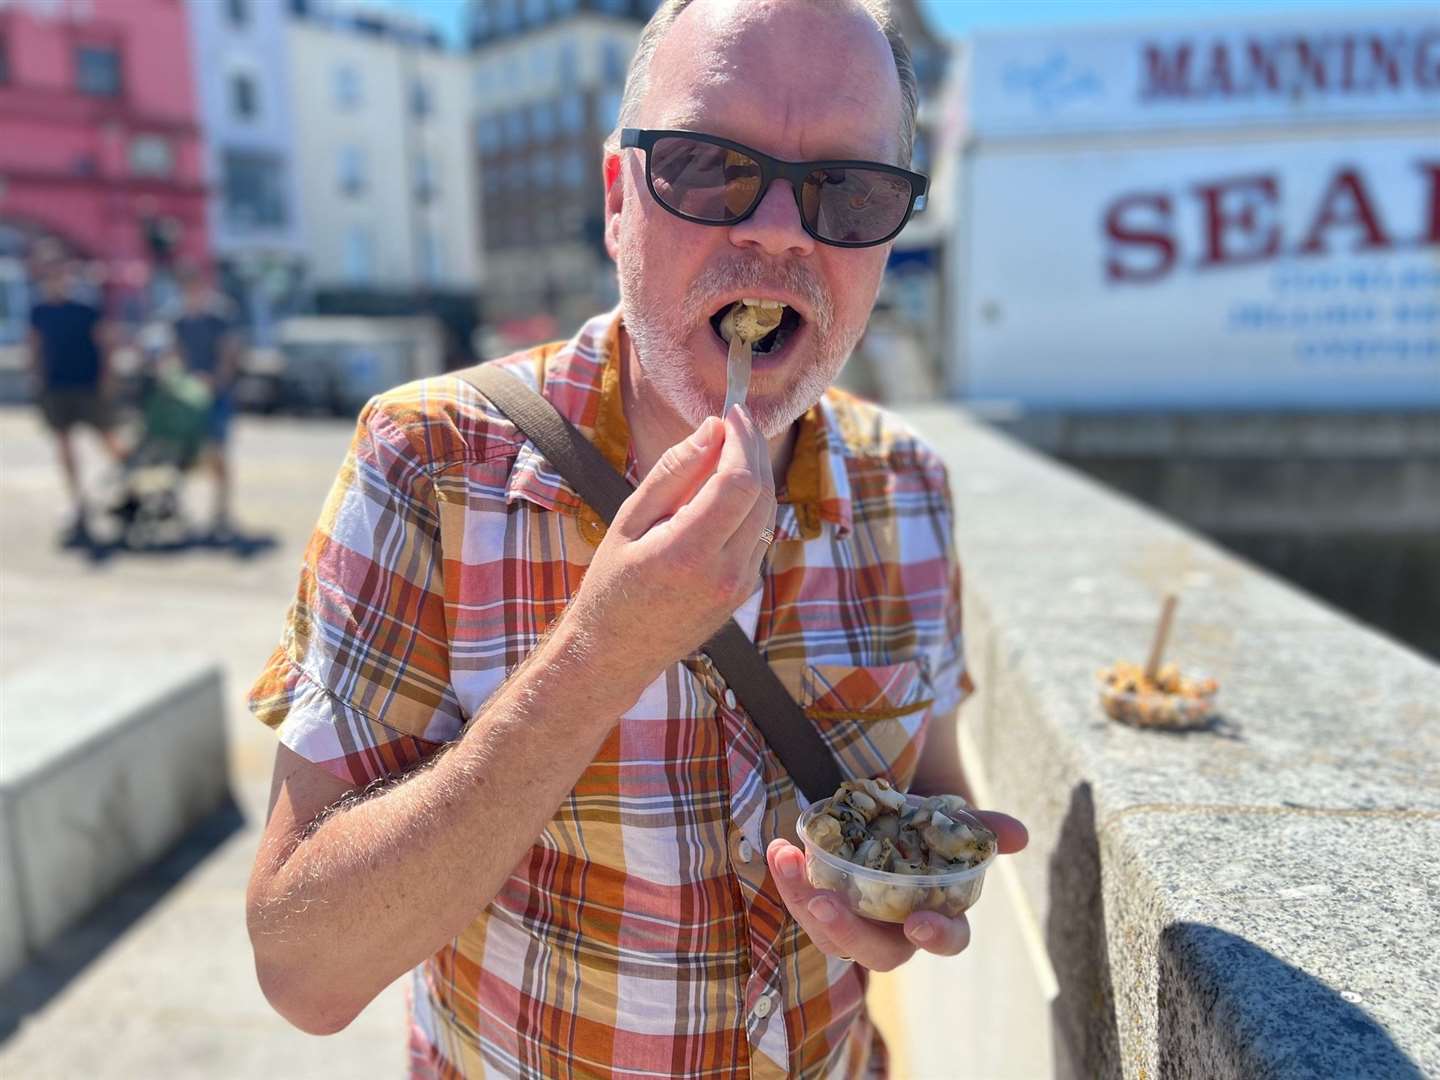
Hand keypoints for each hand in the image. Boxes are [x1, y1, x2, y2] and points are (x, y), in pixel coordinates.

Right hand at [562, 404, 775, 705]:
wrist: (616, 652)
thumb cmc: (611, 584)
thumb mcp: (629, 519)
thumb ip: (674, 472)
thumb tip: (712, 428)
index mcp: (688, 553)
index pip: (739, 483)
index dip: (743, 440)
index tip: (732, 413)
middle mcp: (725, 573)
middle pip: (761, 494)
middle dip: (753, 449)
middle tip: (735, 421)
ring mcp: (741, 586)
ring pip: (766, 513)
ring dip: (754, 474)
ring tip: (727, 448)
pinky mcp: (745, 591)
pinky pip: (759, 534)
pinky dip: (748, 504)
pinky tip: (723, 491)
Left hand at [766, 810, 1028, 970]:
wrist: (882, 816)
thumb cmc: (922, 828)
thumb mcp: (948, 821)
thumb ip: (980, 826)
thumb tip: (1019, 834)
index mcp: (937, 915)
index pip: (947, 939)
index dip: (937, 935)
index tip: (919, 921)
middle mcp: (895, 930)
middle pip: (877, 952)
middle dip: (849, 932)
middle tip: (825, 903)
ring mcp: (856, 924)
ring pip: (831, 935)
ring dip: (805, 901)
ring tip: (788, 861)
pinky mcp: (822, 908)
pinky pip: (804, 905)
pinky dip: (791, 880)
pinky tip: (781, 850)